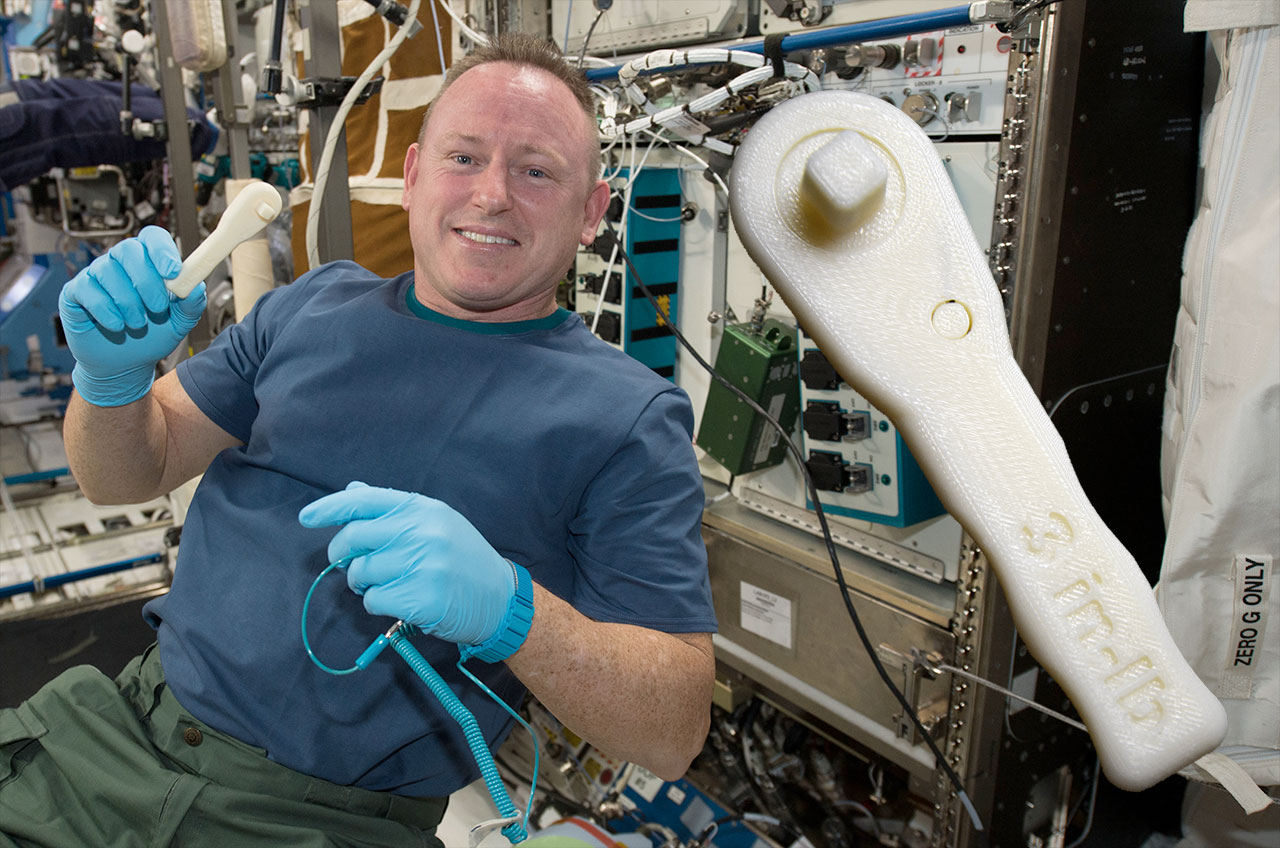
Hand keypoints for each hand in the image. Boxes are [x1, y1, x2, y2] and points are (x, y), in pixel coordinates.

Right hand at [58, 226, 205, 406]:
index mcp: (147, 263)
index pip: (151, 237)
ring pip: (107, 270)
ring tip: (138, 324)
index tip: (173, 271)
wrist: (124, 365)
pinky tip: (116, 325)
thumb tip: (197, 286)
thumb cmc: (151, 338)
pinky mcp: (74, 293)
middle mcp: (118, 263)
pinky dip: (105, 310)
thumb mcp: (179, 323)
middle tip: (158, 307)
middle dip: (146, 280)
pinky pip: (86, 289)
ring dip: (128, 301)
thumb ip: (191, 304)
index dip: (162, 249)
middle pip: (128, 249)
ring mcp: (94, 276)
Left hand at [299, 482, 519, 646]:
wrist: (500, 598)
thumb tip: (353, 490)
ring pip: (360, 573)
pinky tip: (400, 601)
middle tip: (350, 566)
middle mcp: (421, 532)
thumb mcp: (436, 523)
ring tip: (387, 584)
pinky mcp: (421, 598)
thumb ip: (394, 509)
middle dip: (341, 555)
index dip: (331, 508)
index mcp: (423, 509)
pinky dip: (378, 604)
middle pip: (354, 538)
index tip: (307, 517)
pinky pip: (374, 600)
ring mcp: (422, 565)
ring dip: (364, 583)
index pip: (365, 501)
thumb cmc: (463, 558)